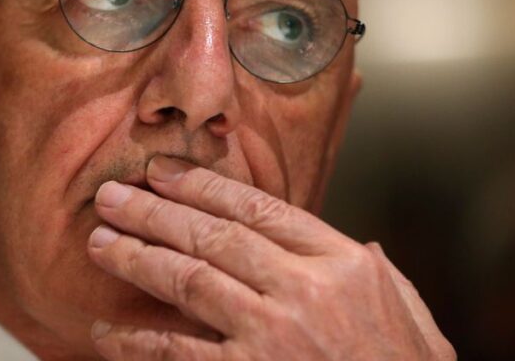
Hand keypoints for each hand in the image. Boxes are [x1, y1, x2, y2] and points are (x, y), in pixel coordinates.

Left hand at [87, 156, 455, 359]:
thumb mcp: (414, 317)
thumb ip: (384, 274)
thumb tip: (365, 245)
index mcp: (343, 264)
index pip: (258, 208)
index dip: (202, 185)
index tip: (164, 172)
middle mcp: (304, 291)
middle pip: (213, 236)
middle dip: (155, 212)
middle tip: (112, 196)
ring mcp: (272, 337)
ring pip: (188, 280)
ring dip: (137, 258)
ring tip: (100, 241)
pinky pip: (178, 354)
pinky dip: (137, 343)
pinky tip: (106, 333)